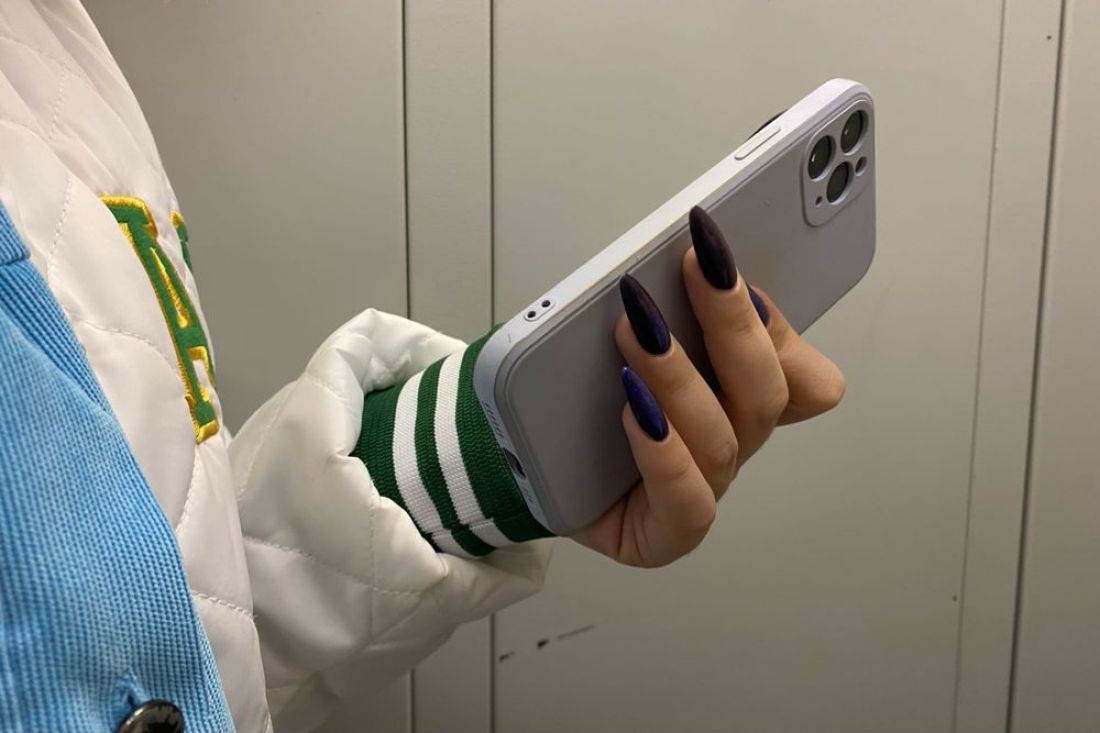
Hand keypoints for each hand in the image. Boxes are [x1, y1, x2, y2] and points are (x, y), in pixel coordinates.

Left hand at [574, 207, 845, 566]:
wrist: (520, 464)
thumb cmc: (575, 400)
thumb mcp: (618, 340)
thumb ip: (660, 309)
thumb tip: (674, 264)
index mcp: (736, 398)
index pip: (803, 378)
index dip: (783, 329)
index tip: (739, 272)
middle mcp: (728, 445)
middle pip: (764, 394)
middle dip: (733, 323)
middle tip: (697, 265)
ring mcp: (700, 493)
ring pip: (721, 440)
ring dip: (681, 378)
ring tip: (638, 332)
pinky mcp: (662, 537)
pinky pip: (687, 504)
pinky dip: (664, 453)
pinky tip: (634, 410)